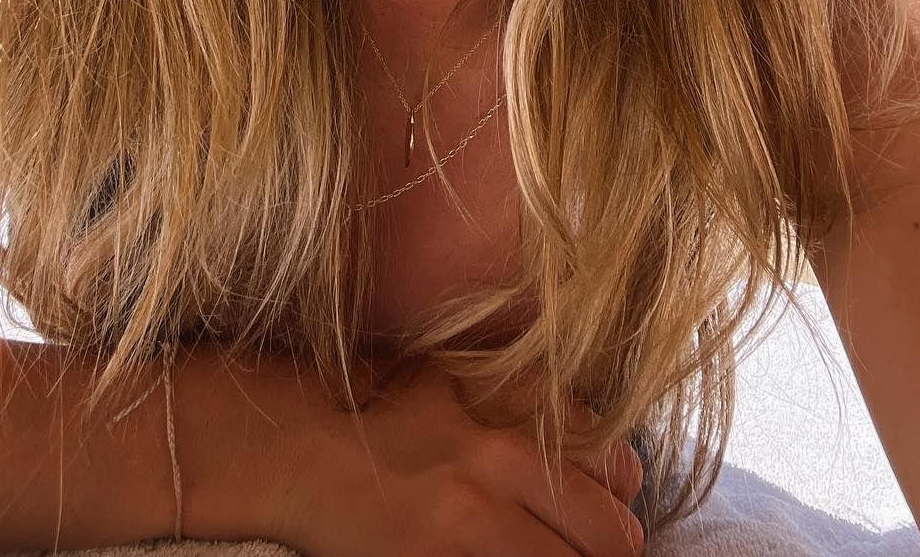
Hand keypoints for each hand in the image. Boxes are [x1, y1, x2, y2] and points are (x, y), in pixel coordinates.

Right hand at [280, 352, 645, 556]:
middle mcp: (502, 469)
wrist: (299, 449)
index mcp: (515, 418)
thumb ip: (534, 404)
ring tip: (546, 556)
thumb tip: (612, 459)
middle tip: (585, 553)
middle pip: (610, 537)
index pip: (620, 471)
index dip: (620, 501)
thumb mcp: (462, 381)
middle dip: (609, 553)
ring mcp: (469, 528)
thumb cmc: (380, 408)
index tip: (605, 516)